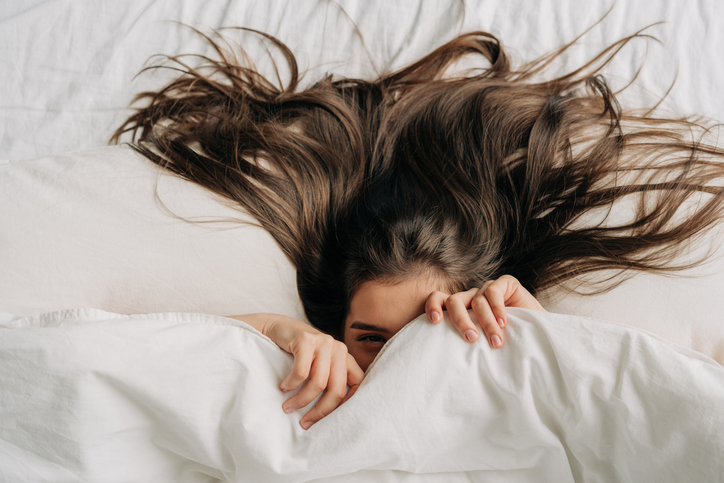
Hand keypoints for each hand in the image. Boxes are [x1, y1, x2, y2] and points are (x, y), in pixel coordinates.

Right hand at [230, 314, 364, 429]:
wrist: (278, 328)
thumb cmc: (298, 353)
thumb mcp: (319, 366)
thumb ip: (329, 380)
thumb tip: (331, 416)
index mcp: (345, 357)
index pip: (359, 383)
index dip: (348, 404)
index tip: (332, 421)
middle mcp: (339, 348)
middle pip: (337, 389)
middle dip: (320, 411)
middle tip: (305, 422)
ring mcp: (324, 342)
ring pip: (318, 383)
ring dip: (301, 400)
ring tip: (288, 407)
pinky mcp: (307, 339)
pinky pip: (302, 372)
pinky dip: (291, 384)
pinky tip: (284, 387)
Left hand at [424, 275, 544, 347]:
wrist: (540, 338)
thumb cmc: (508, 345)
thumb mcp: (481, 345)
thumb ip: (466, 343)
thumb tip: (445, 363)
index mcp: (462, 309)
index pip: (438, 299)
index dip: (433, 306)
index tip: (434, 322)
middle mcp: (472, 297)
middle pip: (454, 301)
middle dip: (461, 321)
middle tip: (471, 339)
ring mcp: (488, 289)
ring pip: (477, 300)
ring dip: (486, 322)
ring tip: (496, 341)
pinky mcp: (506, 283)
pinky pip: (493, 291)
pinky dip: (497, 308)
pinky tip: (504, 322)